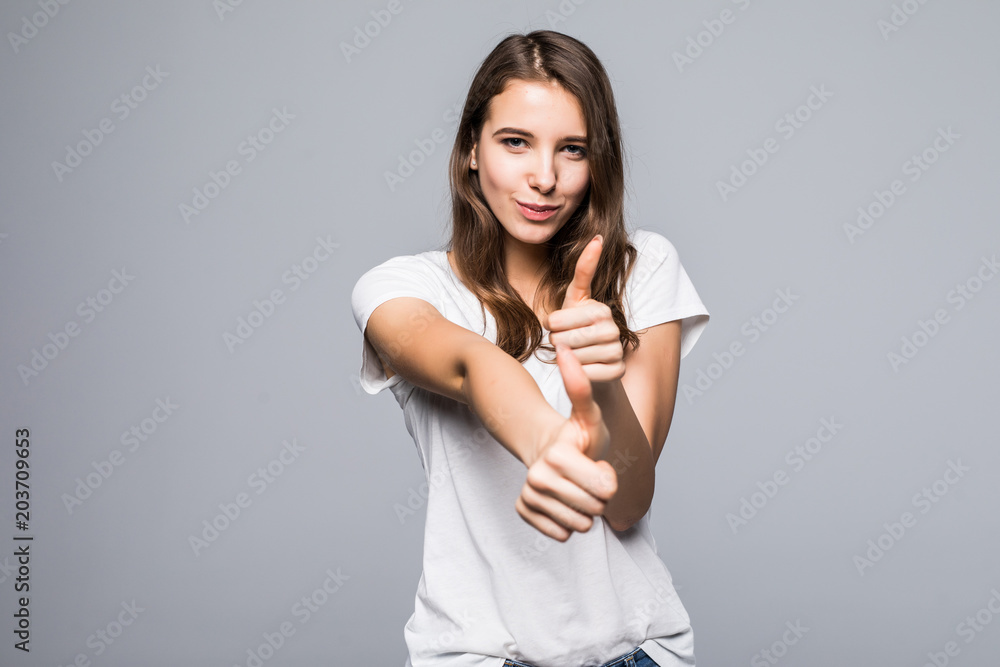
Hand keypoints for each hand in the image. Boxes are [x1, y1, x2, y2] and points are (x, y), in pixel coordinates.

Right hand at [515, 343, 616, 540]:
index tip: (595, 463)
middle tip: (587, 477)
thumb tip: (565, 348)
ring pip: (580, 526)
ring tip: (576, 489)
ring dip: (585, 511)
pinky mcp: (524, 511)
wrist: (549, 452)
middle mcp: (538, 477)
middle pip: (595, 510)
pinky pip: (561, 535)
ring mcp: (530, 496)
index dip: (608, 478)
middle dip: (598, 496)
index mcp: (557, 455)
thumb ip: (581, 387)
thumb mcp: (587, 415)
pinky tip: (562, 502)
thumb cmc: (577, 437)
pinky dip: (567, 523)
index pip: (606, 490)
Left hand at [546, 235, 625, 383]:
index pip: (556, 322)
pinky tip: (580, 367)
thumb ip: (583, 269)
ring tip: (572, 353)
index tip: (559, 325)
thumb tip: (598, 236)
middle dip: (557, 342)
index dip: (551, 326)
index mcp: (601, 309)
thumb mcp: (575, 297)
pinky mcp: (616, 372)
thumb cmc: (578, 324)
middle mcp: (613, 329)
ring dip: (565, 359)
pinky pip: (583, 374)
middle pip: (563, 341)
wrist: (593, 356)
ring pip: (572, 359)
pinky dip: (575, 373)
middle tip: (564, 341)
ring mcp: (617, 352)